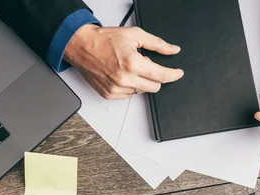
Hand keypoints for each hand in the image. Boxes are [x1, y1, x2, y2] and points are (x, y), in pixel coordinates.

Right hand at [64, 24, 183, 98]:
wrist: (82, 46)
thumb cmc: (104, 40)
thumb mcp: (134, 35)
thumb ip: (157, 44)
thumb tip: (172, 50)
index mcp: (133, 64)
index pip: (162, 76)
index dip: (173, 75)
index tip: (178, 73)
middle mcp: (125, 79)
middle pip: (155, 87)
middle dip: (156, 77)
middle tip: (146, 65)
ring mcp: (116, 89)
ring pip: (142, 91)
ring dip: (141, 81)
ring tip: (129, 68)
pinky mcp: (109, 94)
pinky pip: (129, 95)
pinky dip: (130, 86)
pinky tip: (122, 74)